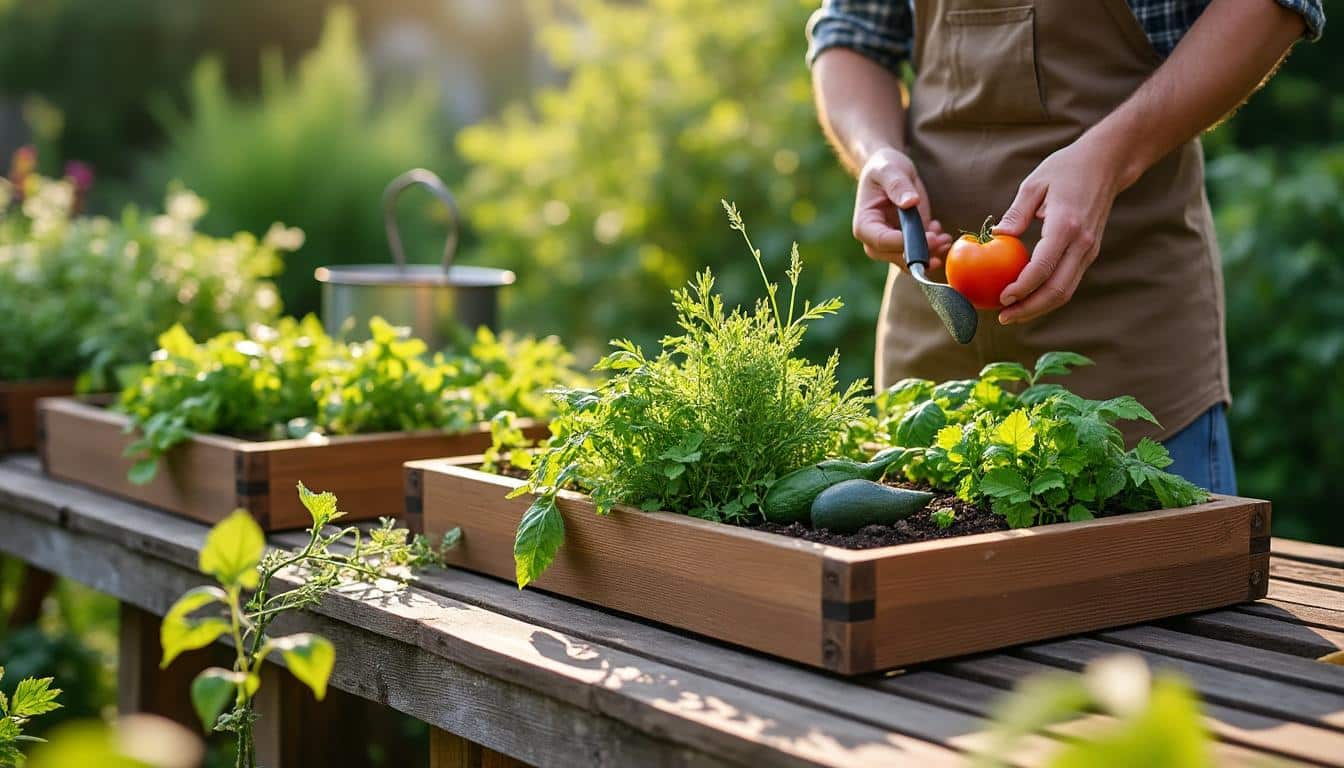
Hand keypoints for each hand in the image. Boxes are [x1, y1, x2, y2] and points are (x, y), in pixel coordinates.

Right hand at [852, 148, 952, 269]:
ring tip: (945, 239)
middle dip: (920, 253)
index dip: (905, 243)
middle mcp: (875, 239)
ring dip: (930, 255)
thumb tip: (910, 202)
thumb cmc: (884, 166)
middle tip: (941, 241)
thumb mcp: (889, 169)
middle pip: (895, 257)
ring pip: (909, 260)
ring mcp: (891, 242)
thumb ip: (897, 185)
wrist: (890, 169)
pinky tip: (941, 232)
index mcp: (865, 223)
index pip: (881, 242)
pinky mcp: (907, 241)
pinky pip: (919, 254)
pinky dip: (933, 248)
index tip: (929, 236)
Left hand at [993, 136, 1124, 323]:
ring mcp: (1089, 250)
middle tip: (1003, 317)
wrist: (1106, 164)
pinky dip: (1048, 296)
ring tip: (1012, 314)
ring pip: (1065, 291)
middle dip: (1029, 308)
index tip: (1002, 298)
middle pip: (1057, 289)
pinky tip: (1028, 299)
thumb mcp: (1035, 184)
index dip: (1022, 287)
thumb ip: (1016, 213)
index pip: (1043, 267)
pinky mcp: (1090, 253)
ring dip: (1039, 307)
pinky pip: (1069, 282)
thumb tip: (997, 236)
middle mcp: (1082, 243)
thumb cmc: (1066, 169)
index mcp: (1066, 225)